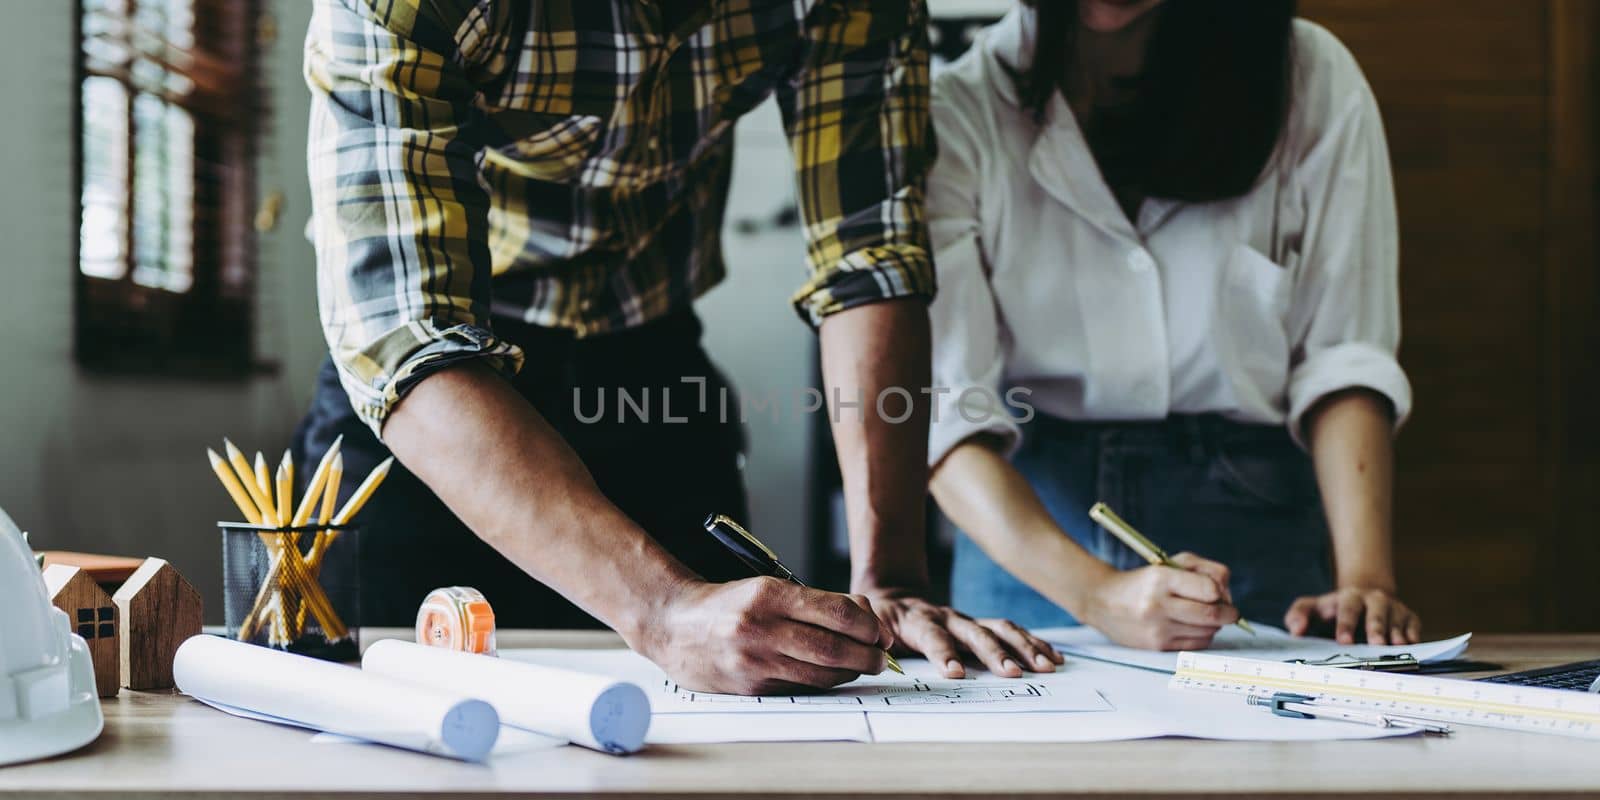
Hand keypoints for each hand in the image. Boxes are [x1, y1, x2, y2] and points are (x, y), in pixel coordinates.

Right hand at [639, 577, 893, 694]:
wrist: (674, 625)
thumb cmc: (729, 604)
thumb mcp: (769, 587)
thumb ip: (815, 601)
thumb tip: (865, 617)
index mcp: (770, 594)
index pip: (837, 612)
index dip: (868, 626)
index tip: (880, 632)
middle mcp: (761, 628)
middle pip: (833, 648)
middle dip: (868, 656)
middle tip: (881, 656)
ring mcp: (755, 660)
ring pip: (821, 674)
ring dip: (850, 673)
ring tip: (861, 665)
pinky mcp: (751, 687)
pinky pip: (800, 687)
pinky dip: (823, 681)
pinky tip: (831, 674)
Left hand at [863, 593, 1063, 677]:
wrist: (893, 596)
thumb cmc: (880, 621)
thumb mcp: (869, 628)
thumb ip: (874, 641)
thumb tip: (879, 655)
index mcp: (917, 621)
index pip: (932, 636)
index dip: (943, 653)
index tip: (955, 673)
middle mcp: (948, 618)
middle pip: (975, 633)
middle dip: (995, 653)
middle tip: (1013, 674)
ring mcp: (967, 620)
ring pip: (1000, 628)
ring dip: (1024, 647)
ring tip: (1046, 666)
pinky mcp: (981, 624)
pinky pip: (1011, 630)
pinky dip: (1034, 642)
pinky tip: (1054, 656)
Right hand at [1080, 552, 1239, 650]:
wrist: (1103, 601)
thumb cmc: (1144, 581)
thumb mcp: (1171, 564)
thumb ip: (1206, 571)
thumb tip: (1227, 596)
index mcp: (1161, 579)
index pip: (1210, 590)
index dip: (1222, 592)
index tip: (1220, 593)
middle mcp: (1158, 605)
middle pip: (1212, 615)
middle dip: (1229, 614)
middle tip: (1230, 612)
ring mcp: (1157, 628)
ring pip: (1207, 633)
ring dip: (1214, 625)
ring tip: (1204, 616)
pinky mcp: (1156, 646)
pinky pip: (1195, 645)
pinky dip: (1202, 636)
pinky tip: (1192, 627)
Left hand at [1284, 586, 1420, 644]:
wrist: (1364, 596)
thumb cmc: (1334, 608)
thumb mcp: (1312, 607)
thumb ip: (1298, 615)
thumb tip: (1296, 631)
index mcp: (1349, 598)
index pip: (1347, 610)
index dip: (1345, 625)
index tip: (1344, 641)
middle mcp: (1374, 600)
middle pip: (1376, 613)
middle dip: (1376, 628)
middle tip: (1376, 644)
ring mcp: (1394, 608)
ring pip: (1397, 620)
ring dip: (1397, 634)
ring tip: (1397, 647)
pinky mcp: (1409, 617)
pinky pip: (1414, 625)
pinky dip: (1414, 635)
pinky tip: (1413, 646)